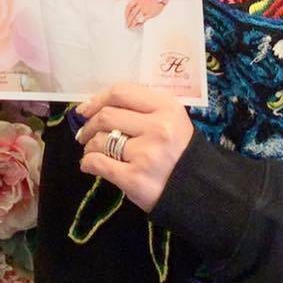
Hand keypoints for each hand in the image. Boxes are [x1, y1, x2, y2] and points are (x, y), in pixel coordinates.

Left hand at [75, 82, 193, 212]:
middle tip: (84, 134)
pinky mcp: (135, 179)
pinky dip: (88, 162)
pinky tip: (89, 164)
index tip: (85, 109)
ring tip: (91, 150)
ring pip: (101, 140)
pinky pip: (99, 163)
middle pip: (107, 116)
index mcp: (167, 107)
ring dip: (90, 145)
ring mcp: (146, 154)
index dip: (97, 99)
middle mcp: (158, 128)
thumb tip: (98, 106)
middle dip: (89, 125)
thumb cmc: (179, 150)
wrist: (198, 189)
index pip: (121, 93)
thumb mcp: (171, 119)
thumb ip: (142, 107)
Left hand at [124, 0, 165, 28]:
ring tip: (131, 27)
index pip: (128, 7)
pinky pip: (142, 21)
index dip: (126, 14)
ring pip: (136, 18)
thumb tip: (130, 14)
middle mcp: (140, 4)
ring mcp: (145, 9)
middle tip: (127, 25)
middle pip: (131, 14)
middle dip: (128, 21)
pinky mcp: (150, 14)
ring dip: (132, 24)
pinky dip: (139, 24)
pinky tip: (137, 26)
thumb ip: (136, 5)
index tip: (125, 18)